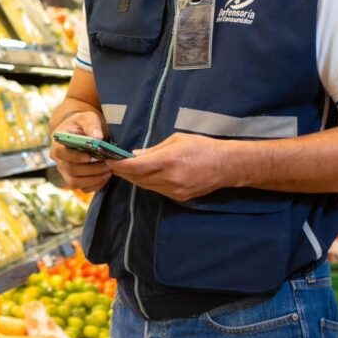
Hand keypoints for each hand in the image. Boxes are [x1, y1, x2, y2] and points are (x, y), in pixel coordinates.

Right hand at [50, 111, 111, 191]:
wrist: (80, 132)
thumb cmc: (83, 124)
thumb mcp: (86, 118)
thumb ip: (91, 124)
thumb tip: (97, 138)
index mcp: (57, 143)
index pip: (61, 153)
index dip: (75, 156)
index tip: (90, 157)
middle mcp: (58, 160)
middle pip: (70, 169)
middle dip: (91, 169)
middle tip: (108, 164)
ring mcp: (65, 171)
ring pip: (75, 182)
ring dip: (93, 179)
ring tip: (109, 171)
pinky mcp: (74, 179)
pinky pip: (82, 188)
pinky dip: (94, 185)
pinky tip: (105, 177)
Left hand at [106, 133, 233, 201]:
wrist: (226, 166)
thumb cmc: (202, 147)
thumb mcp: (177, 140)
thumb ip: (154, 149)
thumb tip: (135, 154)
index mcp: (168, 160)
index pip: (136, 166)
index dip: (120, 165)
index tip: (110, 160)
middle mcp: (169, 177)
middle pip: (137, 178)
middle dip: (124, 172)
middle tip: (114, 165)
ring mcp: (174, 190)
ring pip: (146, 186)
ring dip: (134, 179)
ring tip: (126, 170)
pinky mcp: (179, 197)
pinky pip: (157, 190)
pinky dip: (148, 183)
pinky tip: (144, 176)